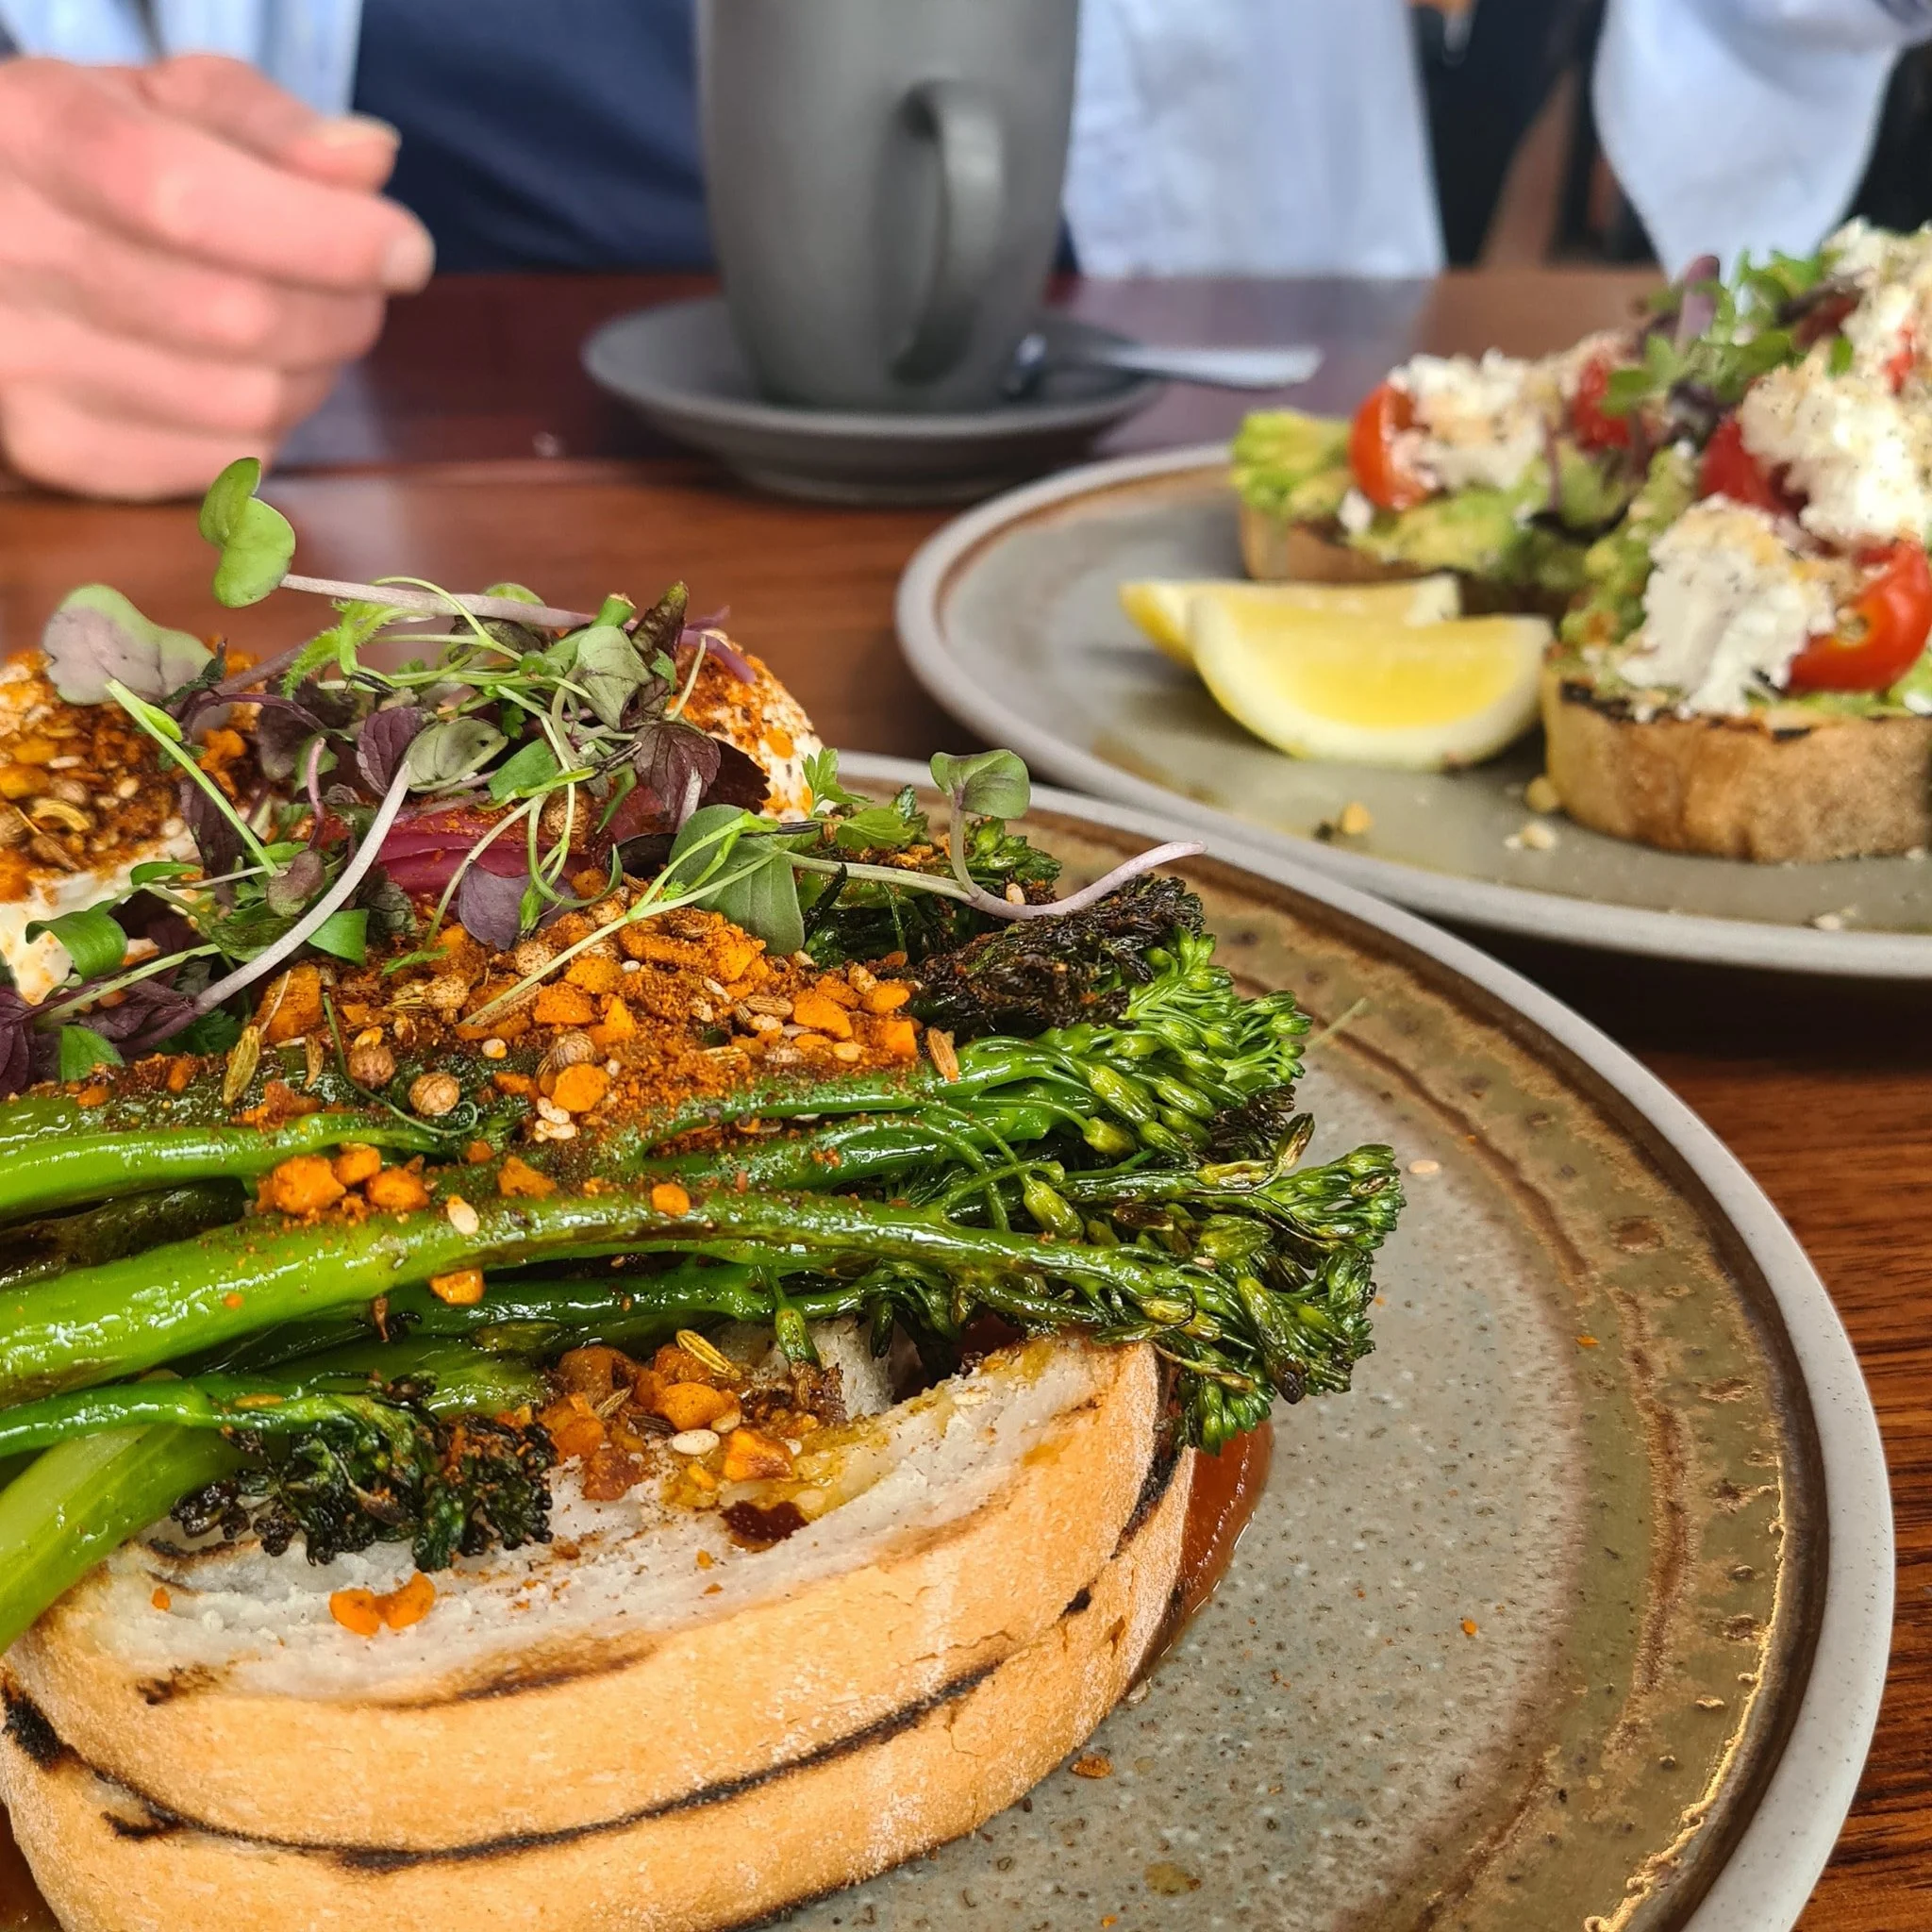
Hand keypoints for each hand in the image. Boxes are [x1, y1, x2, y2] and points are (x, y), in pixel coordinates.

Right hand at [0, 54, 434, 499]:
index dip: (325, 236)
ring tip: (303, 325)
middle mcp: (11, 258)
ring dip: (315, 371)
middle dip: (342, 307)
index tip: (405, 249)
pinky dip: (269, 423)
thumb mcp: (156, 105)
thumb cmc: (83, 166)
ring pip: (248, 402)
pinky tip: (244, 375)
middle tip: (361, 287)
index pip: (189, 201)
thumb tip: (368, 162)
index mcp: (35, 140)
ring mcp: (27, 369)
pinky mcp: (61, 454)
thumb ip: (265, 123)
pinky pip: (227, 459)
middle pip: (238, 316)